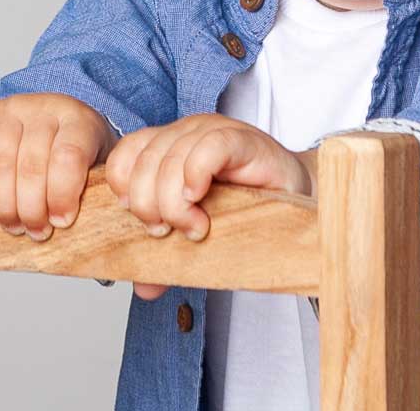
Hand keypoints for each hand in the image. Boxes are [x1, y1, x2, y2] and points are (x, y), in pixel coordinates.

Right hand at [0, 92, 117, 240]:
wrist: (56, 120)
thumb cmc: (78, 151)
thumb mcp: (98, 164)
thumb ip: (93, 189)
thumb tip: (74, 226)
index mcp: (78, 119)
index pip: (68, 156)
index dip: (62, 196)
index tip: (62, 221)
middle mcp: (42, 108)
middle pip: (30, 166)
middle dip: (31, 209)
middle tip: (37, 231)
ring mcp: (9, 111)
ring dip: (5, 205)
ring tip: (15, 225)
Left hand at [104, 114, 316, 300]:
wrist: (295, 194)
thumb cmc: (246, 207)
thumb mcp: (197, 231)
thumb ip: (167, 256)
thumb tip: (144, 288)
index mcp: (167, 146)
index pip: (125, 155)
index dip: (124, 189)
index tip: (145, 222)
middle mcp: (185, 132)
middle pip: (144, 163)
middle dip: (148, 206)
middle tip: (170, 232)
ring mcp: (212, 131)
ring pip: (171, 159)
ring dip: (175, 203)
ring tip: (195, 226)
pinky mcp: (241, 138)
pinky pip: (208, 148)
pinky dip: (197, 175)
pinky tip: (201, 198)